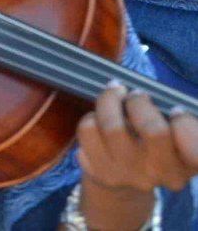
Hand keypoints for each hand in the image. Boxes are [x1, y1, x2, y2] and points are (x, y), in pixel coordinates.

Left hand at [74, 85, 197, 228]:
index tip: (175, 111)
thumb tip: (158, 99)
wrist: (127, 179)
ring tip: (114, 95)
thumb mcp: (176, 136)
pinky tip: (99, 118)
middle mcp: (162, 174)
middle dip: (140, 102)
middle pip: (155, 131)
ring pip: (113, 126)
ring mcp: (130, 175)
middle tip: (136, 94)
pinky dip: (91, 117)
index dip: (185, 124)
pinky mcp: (101, 172)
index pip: (196, 151)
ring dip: (110, 101)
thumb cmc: (156, 145)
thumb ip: (177, 121)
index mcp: (188, 163)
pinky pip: (88, 130)